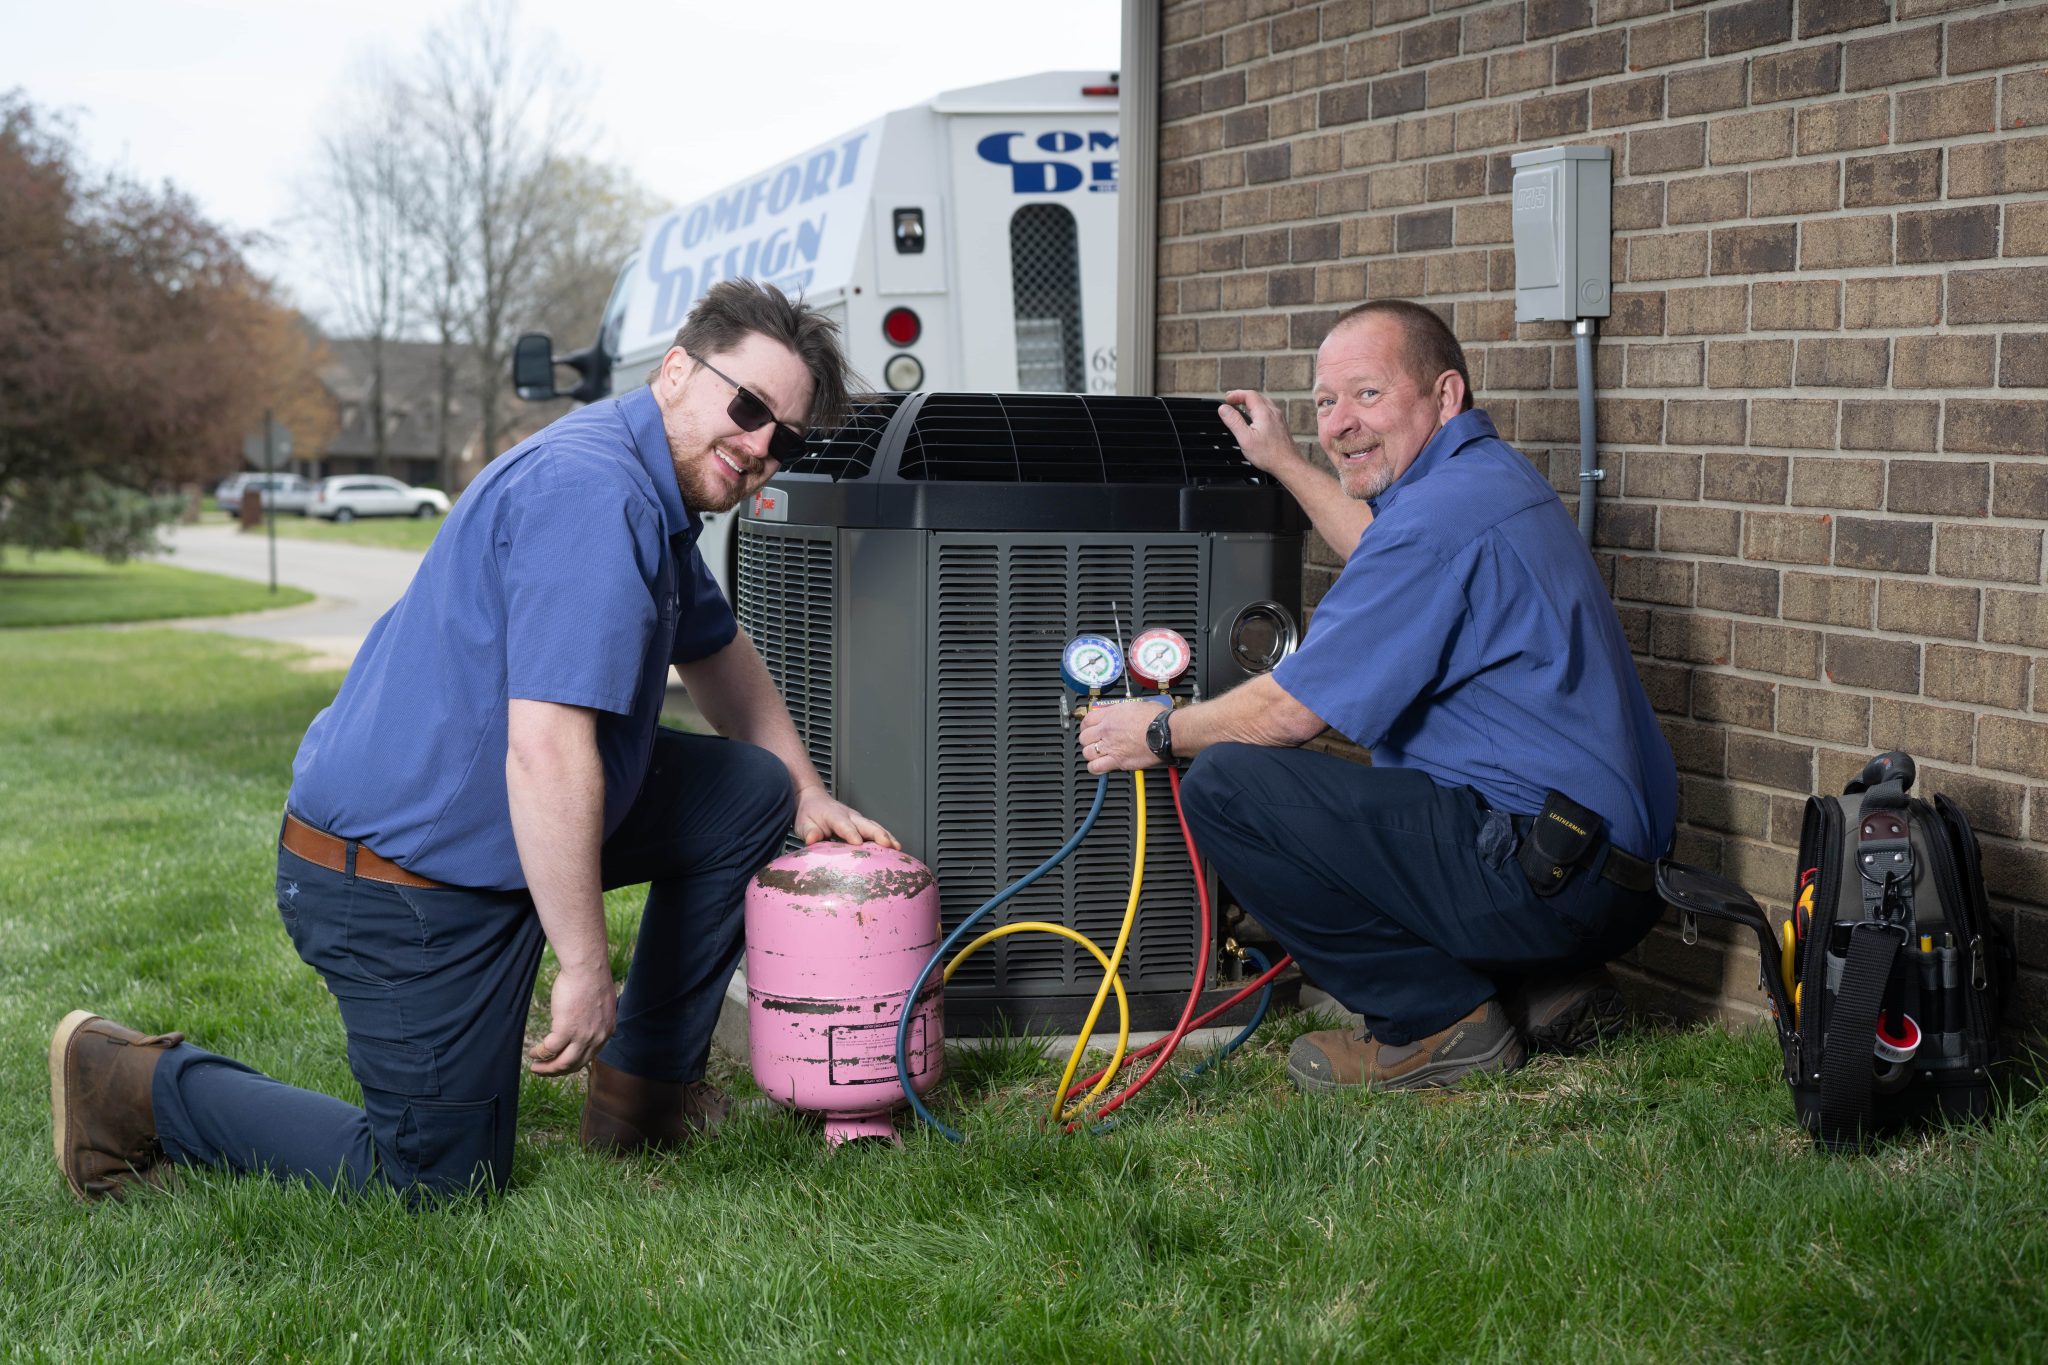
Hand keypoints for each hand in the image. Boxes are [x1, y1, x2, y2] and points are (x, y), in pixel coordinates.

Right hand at [528, 961, 616, 1075]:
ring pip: (562, 1063)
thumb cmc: (591, 979)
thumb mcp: (601, 1004)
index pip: (589, 1057)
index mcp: (606, 1031)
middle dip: (557, 1070)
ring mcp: (582, 1036)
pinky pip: (549, 1049)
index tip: (560, 1063)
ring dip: (547, 1068)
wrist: (587, 968)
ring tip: (535, 1067)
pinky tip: (532, 1052)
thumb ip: (595, 1018)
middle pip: (575, 1064)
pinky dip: (539, 1053)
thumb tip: (583, 1023)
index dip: (572, 1063)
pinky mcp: (566, 1030)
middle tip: (544, 1070)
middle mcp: (597, 1038)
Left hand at [795, 786, 901, 848]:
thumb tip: (812, 840)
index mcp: (834, 815)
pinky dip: (887, 838)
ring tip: (897, 848)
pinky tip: (895, 849)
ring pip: (875, 827)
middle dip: (878, 834)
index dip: (851, 833)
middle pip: (866, 824)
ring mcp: (859, 819)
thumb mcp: (803, 823)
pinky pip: (877, 831)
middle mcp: (850, 816)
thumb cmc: (809, 814)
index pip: (843, 825)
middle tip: (887, 844)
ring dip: (887, 836)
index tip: (857, 842)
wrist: (815, 800)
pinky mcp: (863, 825)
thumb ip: (809, 831)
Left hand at [1076, 698, 1163, 774]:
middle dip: (1088, 740)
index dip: (1086, 726)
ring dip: (1091, 754)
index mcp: (1111, 715)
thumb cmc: (1158, 719)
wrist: (1166, 732)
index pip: (1087, 721)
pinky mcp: (1118, 761)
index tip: (1090, 729)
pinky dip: (1095, 768)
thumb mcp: (1137, 705)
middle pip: (1084, 737)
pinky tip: (1098, 767)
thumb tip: (1124, 712)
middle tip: (1094, 742)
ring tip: (1097, 755)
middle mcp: (1107, 730)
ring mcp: (1111, 746)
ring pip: (1087, 753)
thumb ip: (1124, 710)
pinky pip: (1096, 767)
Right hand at [1219, 389, 1306, 475]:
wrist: (1288, 464)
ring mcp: (1279, 418)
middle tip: (1231, 401)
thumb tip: (1223, 408)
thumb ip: (1234, 421)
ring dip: (1250, 402)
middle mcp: (1273, 412)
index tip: (1226, 399)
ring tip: (1240, 407)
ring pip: (1263, 403)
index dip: (1235, 394)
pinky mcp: (1281, 425)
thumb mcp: (1245, 438)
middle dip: (1242, 396)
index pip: (1249, 394)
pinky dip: (1258, 409)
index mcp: (1264, 413)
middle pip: (1257, 396)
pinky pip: (1268, 411)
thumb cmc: (1269, 455)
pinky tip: (1254, 419)